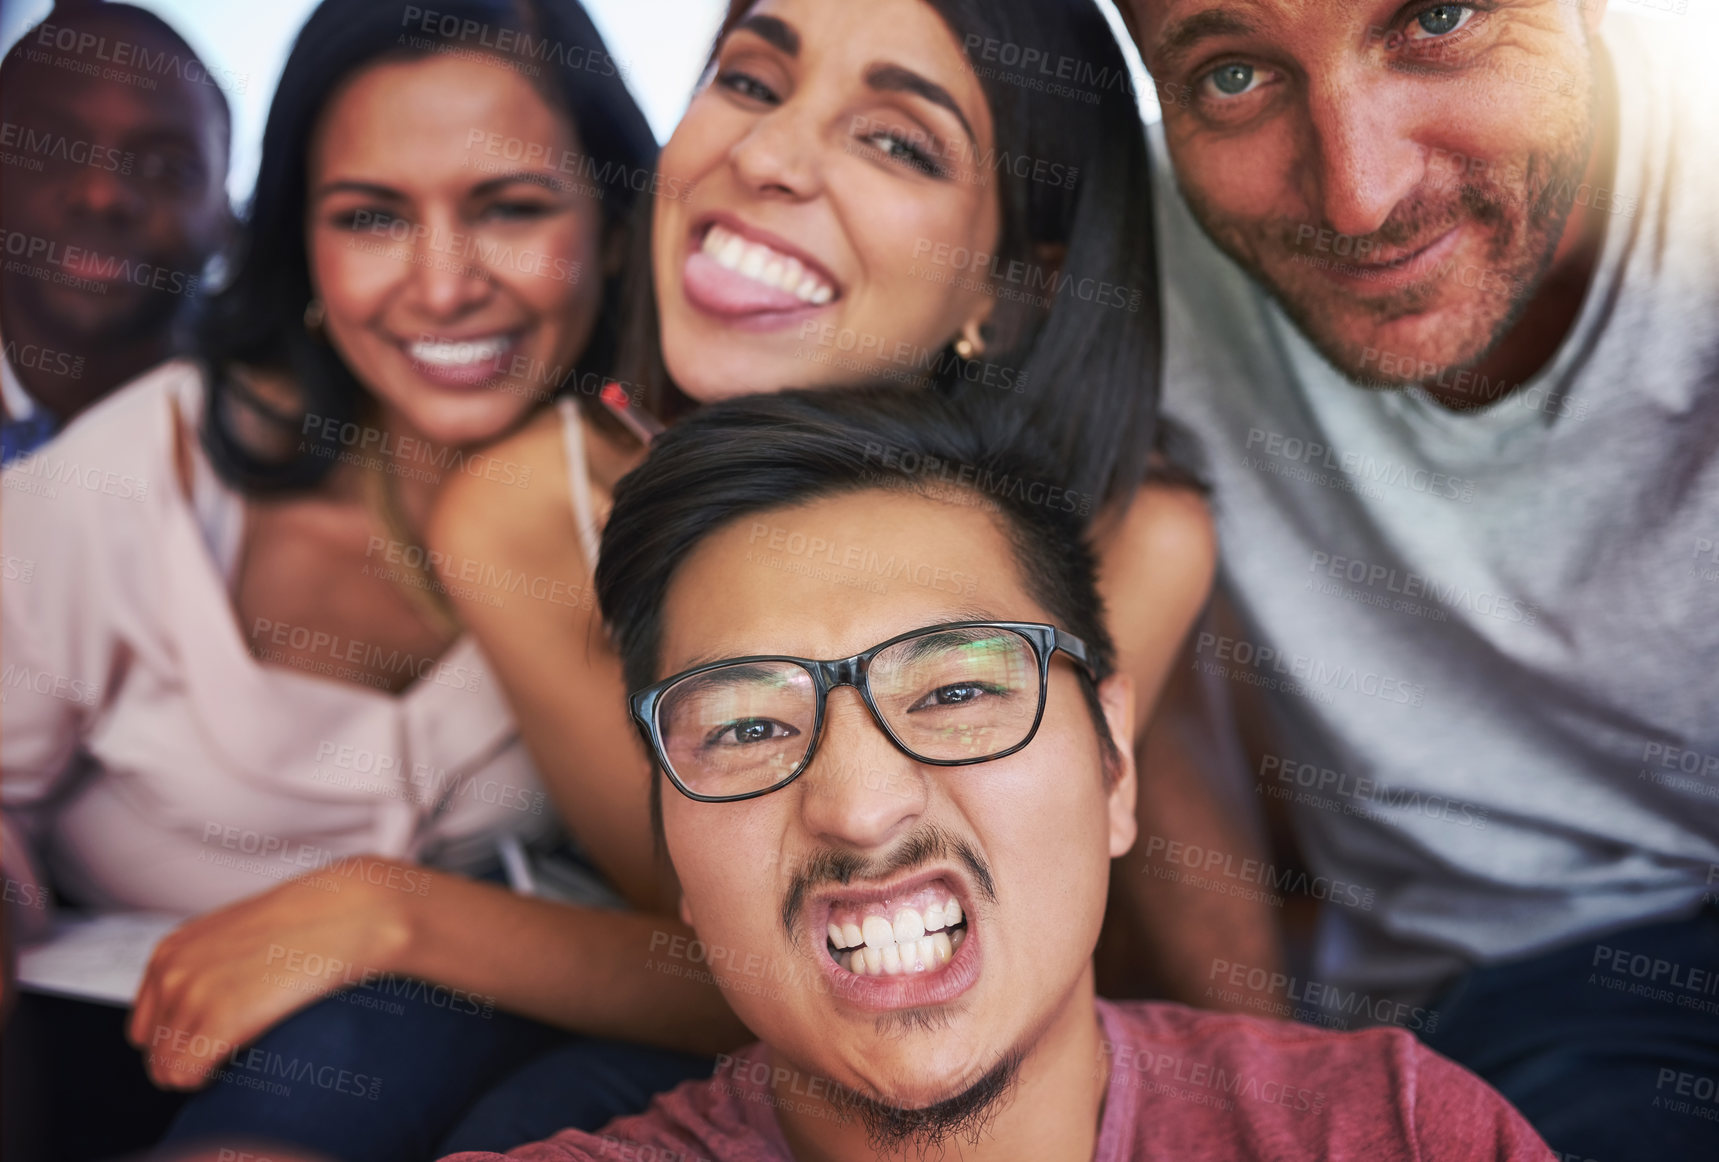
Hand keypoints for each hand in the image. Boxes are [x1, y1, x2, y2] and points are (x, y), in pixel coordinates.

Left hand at [126, 856, 423, 1088]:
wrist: (354, 913)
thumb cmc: (311, 927)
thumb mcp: (242, 937)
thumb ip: (209, 967)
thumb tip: (203, 1013)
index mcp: (172, 951)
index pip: (145, 1027)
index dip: (183, 1040)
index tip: (223, 1038)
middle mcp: (171, 971)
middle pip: (154, 1051)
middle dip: (191, 1058)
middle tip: (242, 1046)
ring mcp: (192, 994)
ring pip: (168, 1069)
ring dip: (205, 1070)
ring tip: (251, 1050)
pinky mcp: (219, 1018)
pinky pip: (186, 1075)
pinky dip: (209, 1080)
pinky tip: (246, 1060)